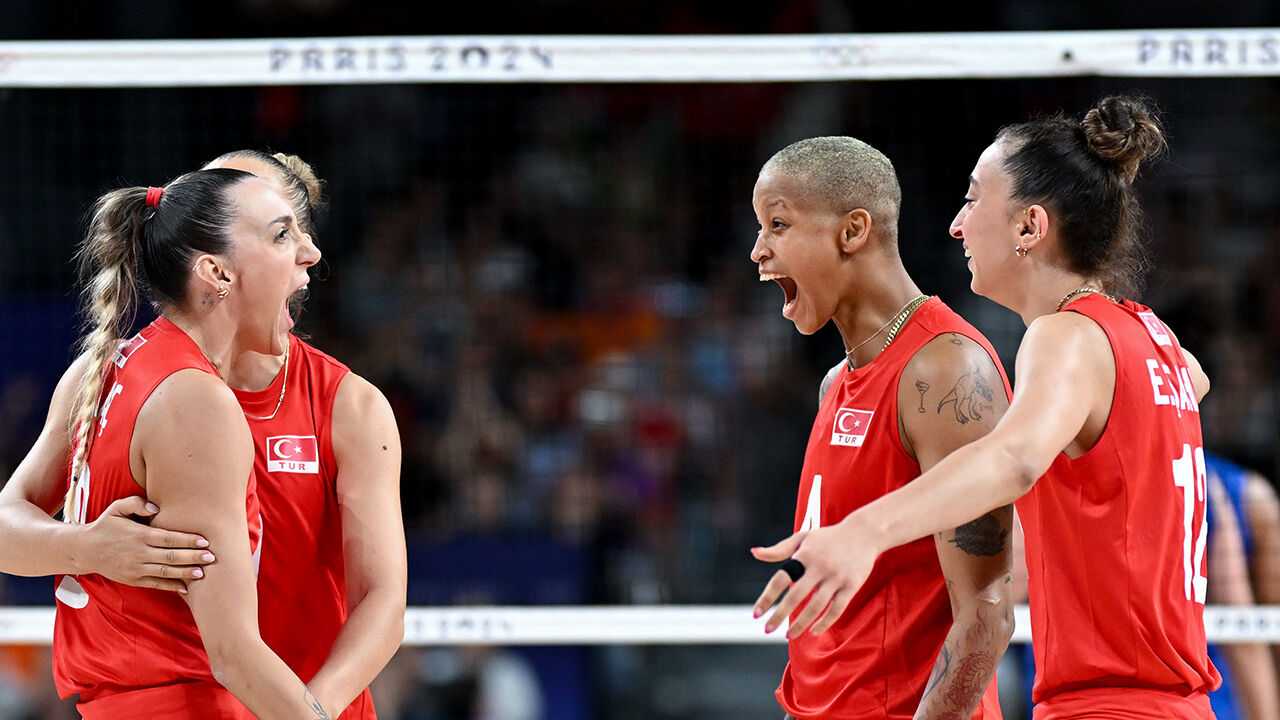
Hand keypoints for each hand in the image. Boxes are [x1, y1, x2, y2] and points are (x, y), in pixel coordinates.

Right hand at [82, 496, 214, 592]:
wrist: (85, 550)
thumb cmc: (106, 525)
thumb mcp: (116, 508)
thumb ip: (136, 503)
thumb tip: (156, 508)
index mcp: (139, 535)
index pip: (168, 538)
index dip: (188, 540)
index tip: (205, 540)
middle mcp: (138, 553)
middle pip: (170, 556)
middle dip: (192, 557)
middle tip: (212, 557)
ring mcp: (135, 569)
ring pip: (165, 572)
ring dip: (185, 573)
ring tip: (203, 573)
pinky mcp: (133, 580)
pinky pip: (155, 584)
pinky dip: (171, 586)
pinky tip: (186, 587)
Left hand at [751, 520, 877, 637]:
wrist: (864, 533)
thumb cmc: (827, 538)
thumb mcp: (802, 538)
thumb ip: (779, 549)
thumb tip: (754, 553)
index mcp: (804, 555)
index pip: (781, 579)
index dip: (767, 598)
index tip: (756, 614)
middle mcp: (819, 566)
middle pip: (796, 596)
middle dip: (779, 615)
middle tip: (767, 630)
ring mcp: (836, 577)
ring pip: (816, 606)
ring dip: (800, 624)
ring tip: (788, 635)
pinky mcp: (852, 585)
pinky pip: (836, 609)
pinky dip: (824, 622)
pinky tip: (813, 632)